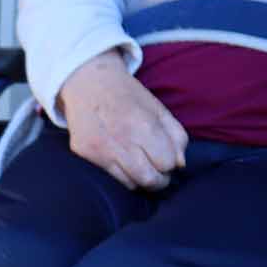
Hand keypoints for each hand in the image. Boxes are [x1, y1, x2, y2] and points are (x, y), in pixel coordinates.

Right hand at [57, 49, 187, 190]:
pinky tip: (124, 164)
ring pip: (131, 184)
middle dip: (160, 180)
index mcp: (144, 125)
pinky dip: (123, 176)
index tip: (166, 158)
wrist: (88, 82)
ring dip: (141, 180)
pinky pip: (112, 179)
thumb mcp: (158, 109)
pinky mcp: (86, 154)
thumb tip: (180, 164)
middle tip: (159, 173)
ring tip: (142, 168)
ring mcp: (101, 149)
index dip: (171, 162)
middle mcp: (122, 140)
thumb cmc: (128, 96)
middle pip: (150, 179)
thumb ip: (176, 135)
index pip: (168, 163)